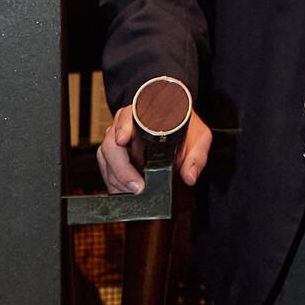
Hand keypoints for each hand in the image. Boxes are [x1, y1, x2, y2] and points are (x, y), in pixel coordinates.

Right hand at [97, 99, 211, 192]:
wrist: (177, 122)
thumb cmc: (184, 125)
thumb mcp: (198, 136)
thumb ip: (196, 156)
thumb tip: (189, 176)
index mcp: (143, 112)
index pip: (126, 116)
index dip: (122, 128)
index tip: (122, 140)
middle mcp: (125, 123)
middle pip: (111, 143)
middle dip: (121, 168)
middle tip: (137, 186)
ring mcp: (116, 137)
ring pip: (105, 158)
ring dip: (117, 178)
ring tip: (134, 191)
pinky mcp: (113, 152)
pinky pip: (106, 167)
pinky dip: (113, 181)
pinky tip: (125, 190)